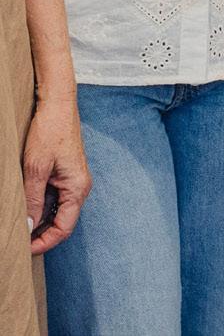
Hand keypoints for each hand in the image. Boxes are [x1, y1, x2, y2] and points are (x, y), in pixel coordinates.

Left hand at [23, 93, 90, 253]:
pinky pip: (54, 197)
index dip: (43, 243)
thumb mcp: (35, 169)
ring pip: (56, 210)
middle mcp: (79, 186)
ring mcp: (72, 179)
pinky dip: (39, 206)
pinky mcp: (65, 172)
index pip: (64, 228)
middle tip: (16, 238)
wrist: (58, 103)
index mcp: (78, 187)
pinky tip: (24, 205)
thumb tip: (28, 227)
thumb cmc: (50, 131)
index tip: (22, 248)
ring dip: (38, 219)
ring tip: (17, 222)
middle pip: (61, 221)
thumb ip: (32, 200)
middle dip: (40, 234)